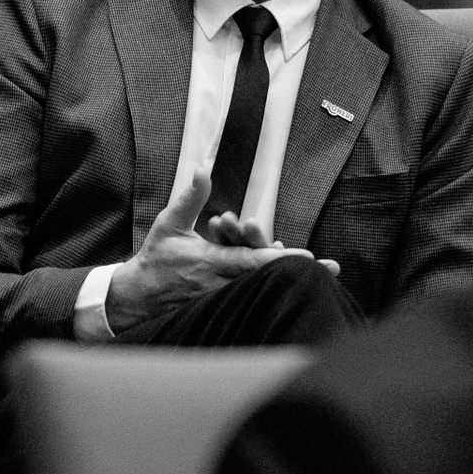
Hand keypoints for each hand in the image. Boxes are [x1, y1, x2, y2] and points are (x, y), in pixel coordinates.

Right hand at [105, 173, 323, 332]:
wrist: (139, 298)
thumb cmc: (156, 257)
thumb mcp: (170, 223)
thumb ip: (190, 198)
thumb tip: (202, 168)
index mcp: (211, 261)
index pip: (250, 260)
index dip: (279, 259)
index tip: (306, 255)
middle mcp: (222, 283)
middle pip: (268, 278)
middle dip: (300, 272)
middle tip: (333, 268)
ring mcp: (225, 297)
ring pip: (264, 288)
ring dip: (293, 280)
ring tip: (325, 274)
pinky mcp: (226, 305)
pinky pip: (254, 296)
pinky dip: (275, 288)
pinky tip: (296, 284)